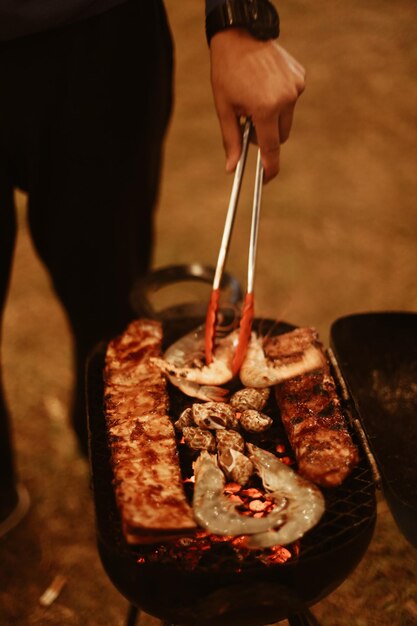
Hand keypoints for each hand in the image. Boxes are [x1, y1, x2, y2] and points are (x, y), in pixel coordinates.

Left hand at [209, 28, 305, 182]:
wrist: (240, 34)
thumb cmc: (227, 72)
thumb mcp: (224, 108)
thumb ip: (230, 140)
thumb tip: (231, 169)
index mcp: (266, 109)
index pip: (271, 149)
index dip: (270, 168)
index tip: (266, 179)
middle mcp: (285, 99)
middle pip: (280, 136)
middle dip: (266, 135)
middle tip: (248, 121)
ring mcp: (295, 87)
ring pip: (286, 119)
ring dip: (273, 117)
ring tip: (256, 98)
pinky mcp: (300, 78)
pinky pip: (291, 100)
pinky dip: (280, 100)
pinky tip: (266, 84)